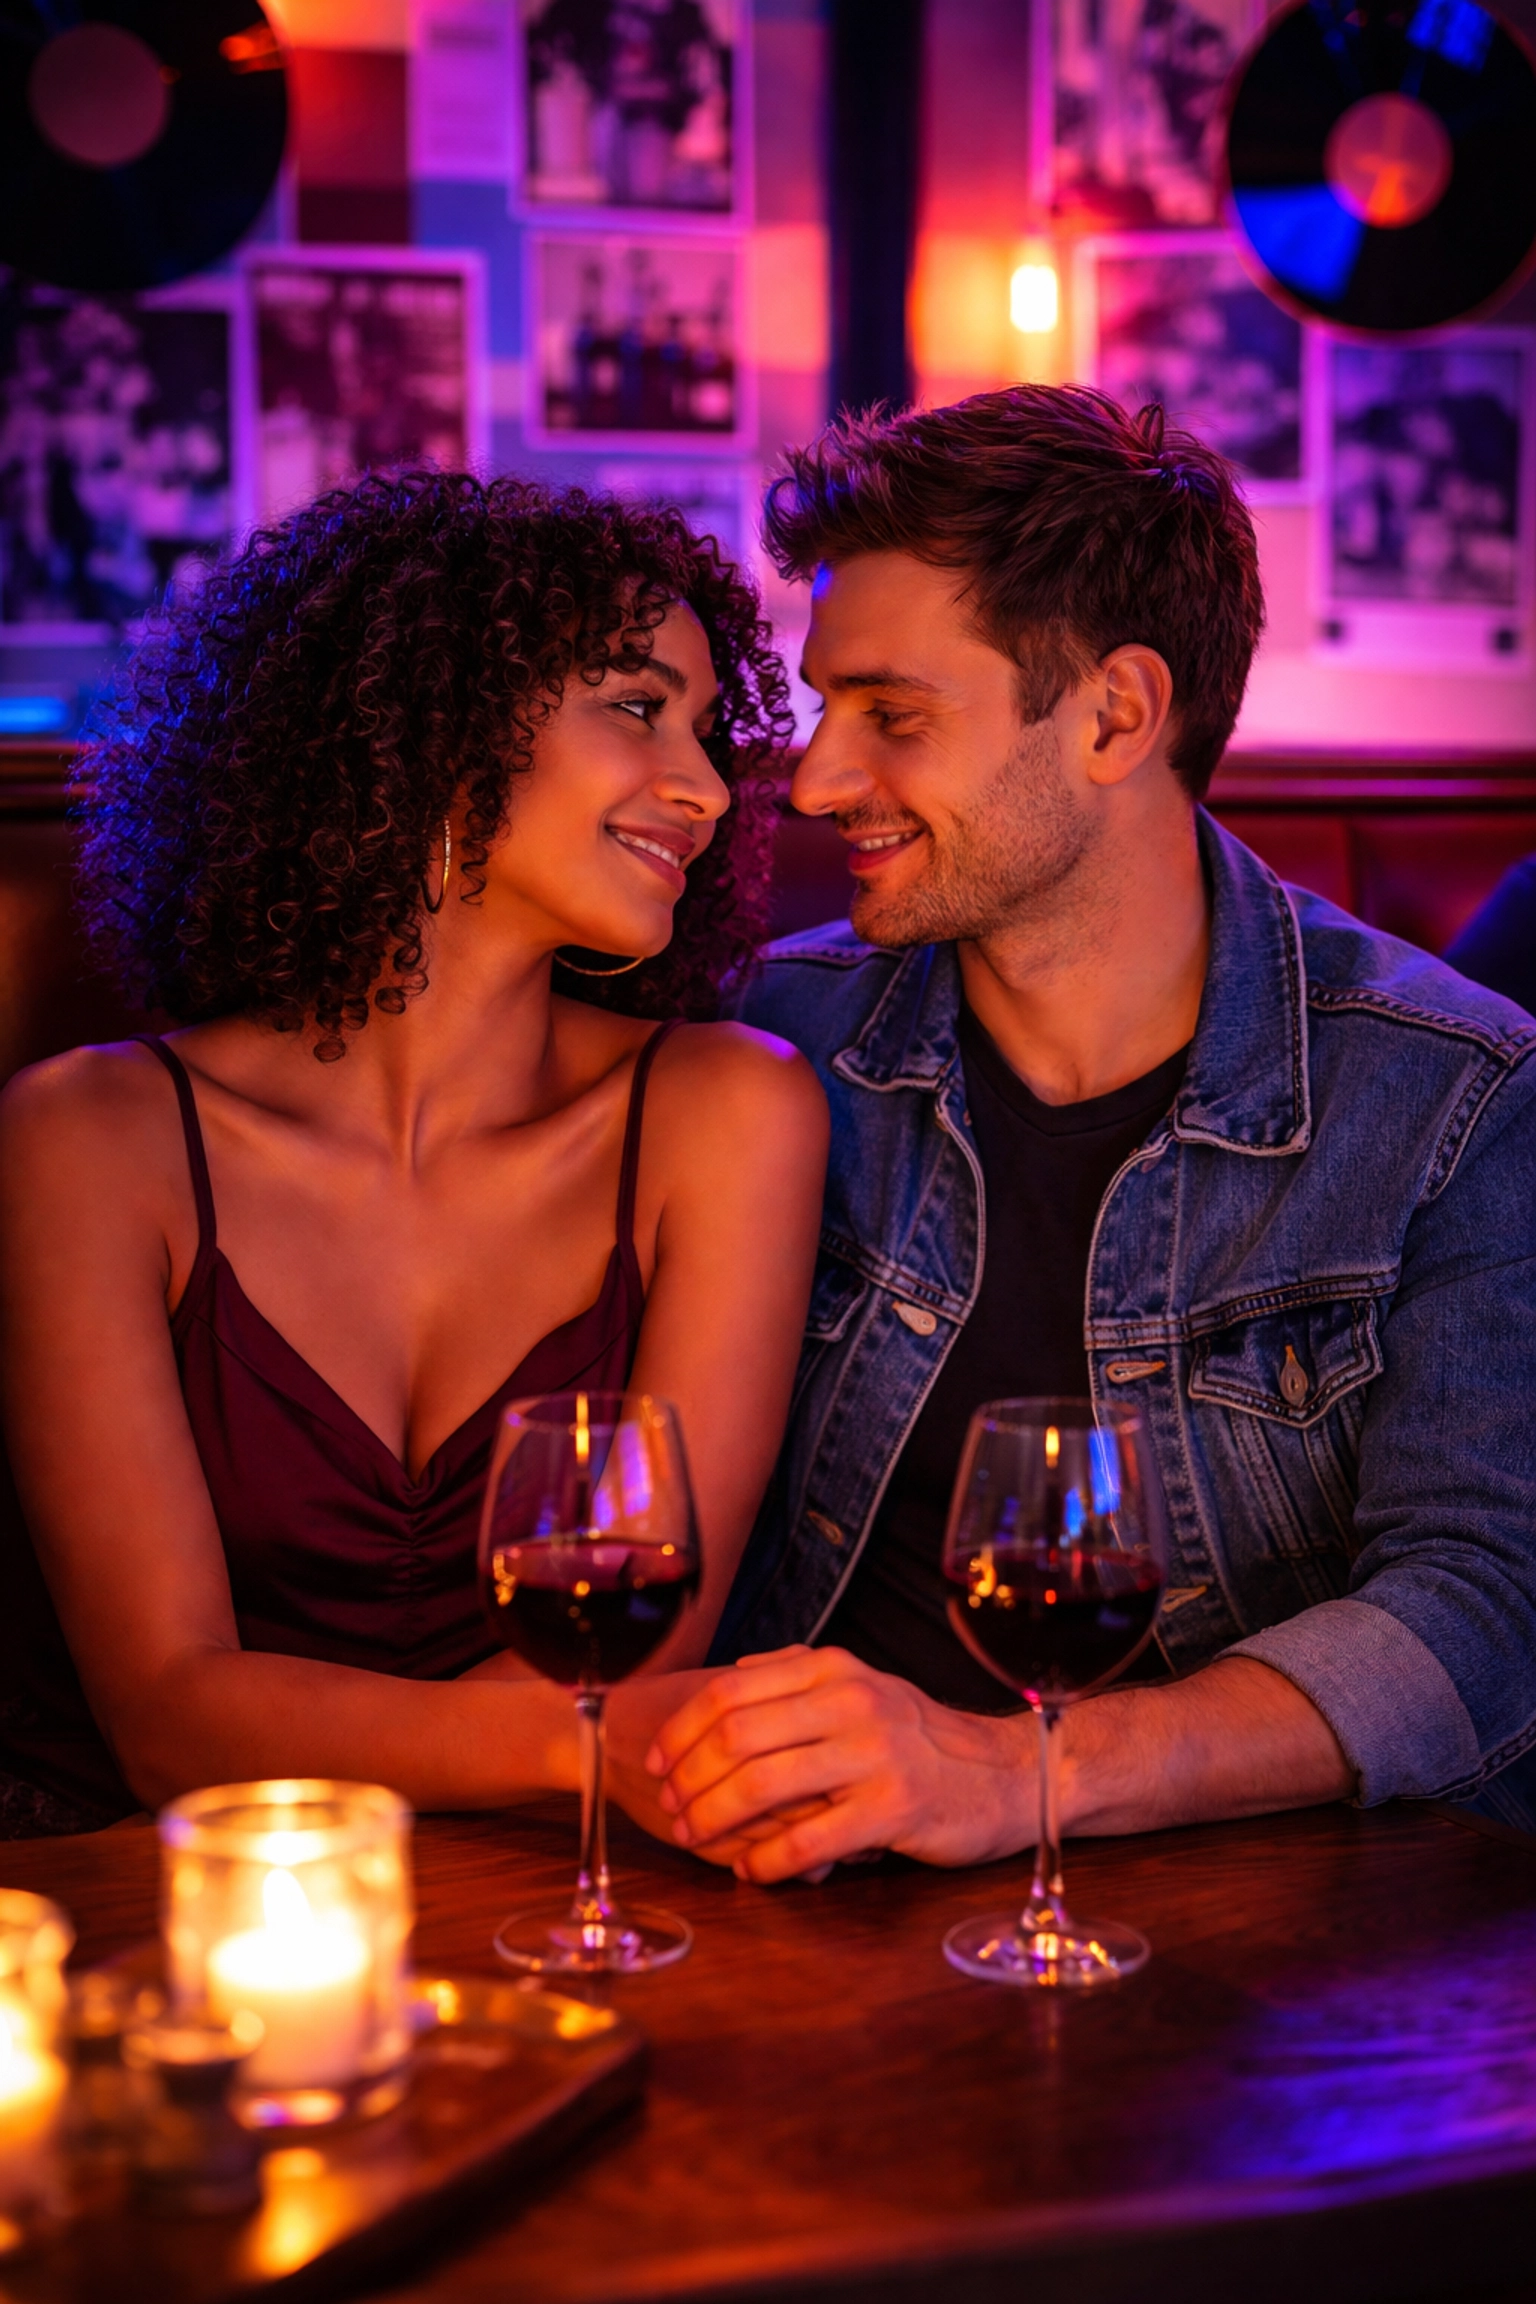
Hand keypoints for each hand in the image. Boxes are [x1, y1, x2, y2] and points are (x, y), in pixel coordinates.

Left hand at [643, 1645, 1034, 1882]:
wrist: (1004, 1774)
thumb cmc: (920, 1737)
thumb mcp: (863, 1686)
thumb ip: (798, 1676)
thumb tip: (733, 1671)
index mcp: (833, 1670)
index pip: (730, 1692)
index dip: (681, 1729)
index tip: (654, 1760)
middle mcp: (850, 1701)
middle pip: (736, 1736)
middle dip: (687, 1777)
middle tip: (667, 1807)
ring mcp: (874, 1754)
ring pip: (762, 1786)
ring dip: (713, 1817)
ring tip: (693, 1837)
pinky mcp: (894, 1808)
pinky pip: (810, 1840)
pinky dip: (767, 1860)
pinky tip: (749, 1871)